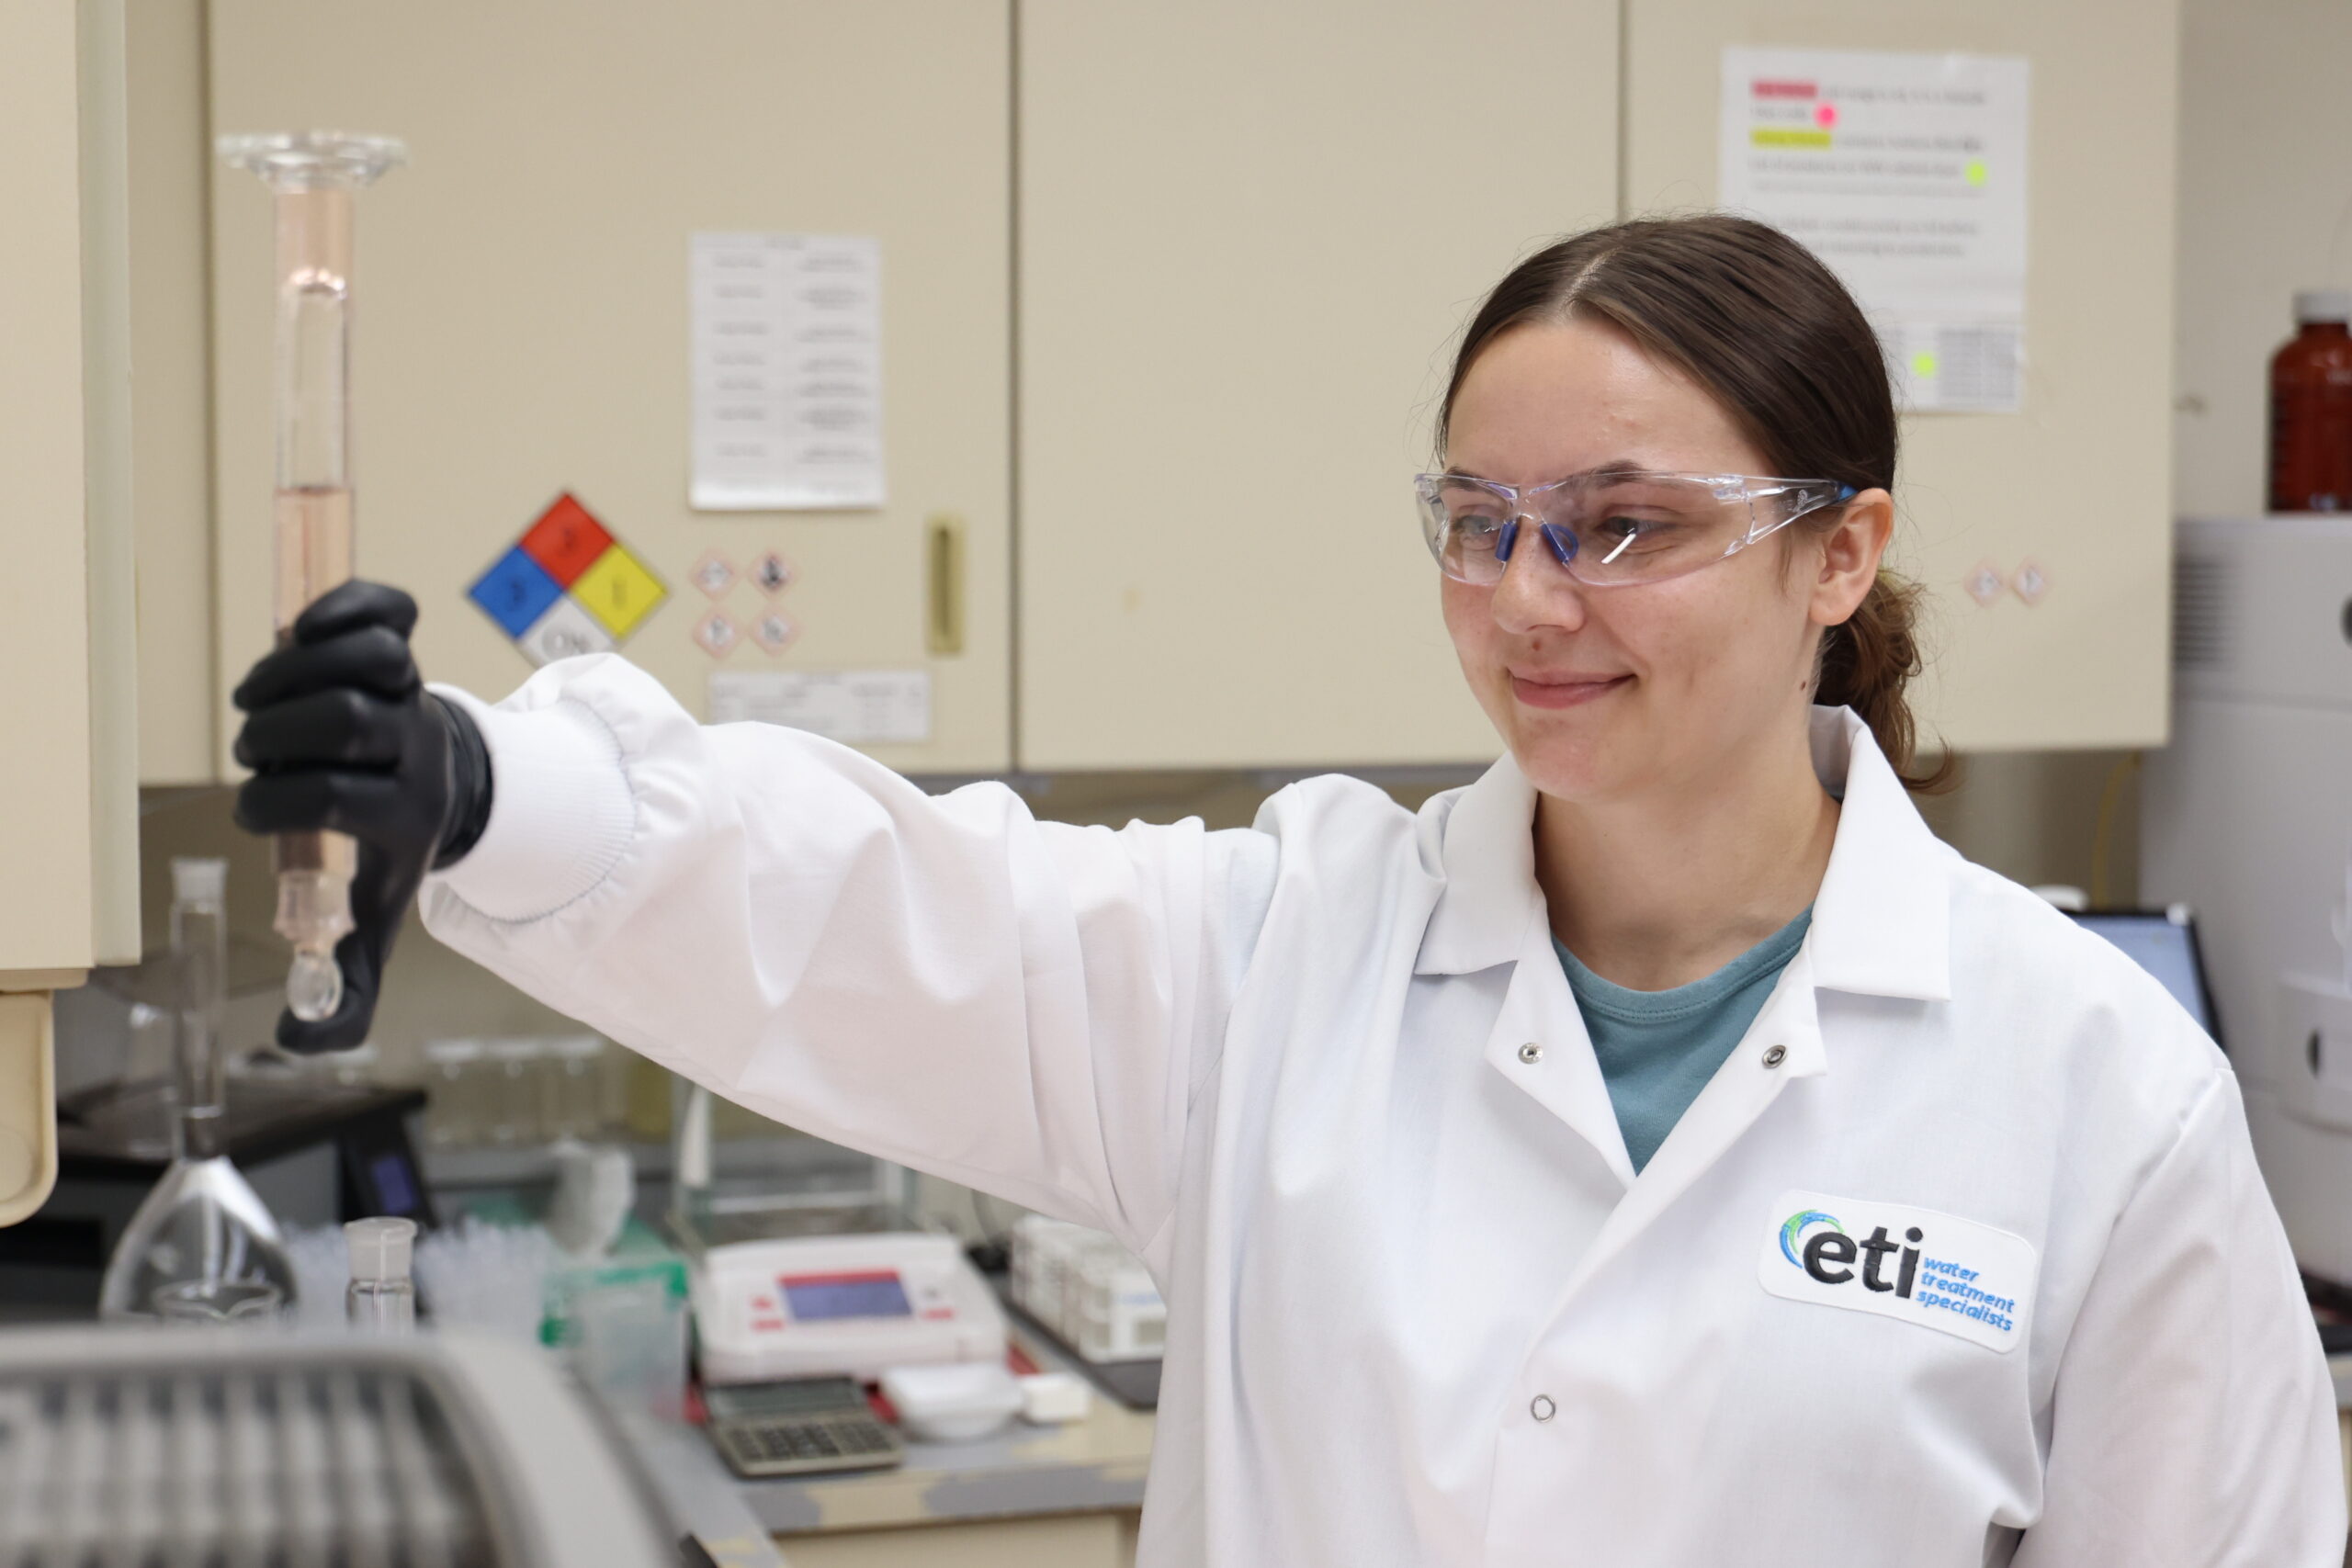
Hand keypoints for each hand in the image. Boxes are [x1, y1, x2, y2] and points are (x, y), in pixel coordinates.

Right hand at [231, 581, 490, 1052]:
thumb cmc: (395, 844)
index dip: (279, 804)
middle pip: (349, 722)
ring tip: (257, 698)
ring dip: (293, 672)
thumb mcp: (379, 915)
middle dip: (281, 734)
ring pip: (367, 662)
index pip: (339, 799)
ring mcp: (414, 694)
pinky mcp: (407, 646)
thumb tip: (306, 1043)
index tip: (253, 813)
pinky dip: (344, 607)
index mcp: (406, 814)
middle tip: (254, 750)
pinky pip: (387, 610)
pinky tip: (304, 628)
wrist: (458, 782)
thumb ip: (350, 980)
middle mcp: (416, 749)